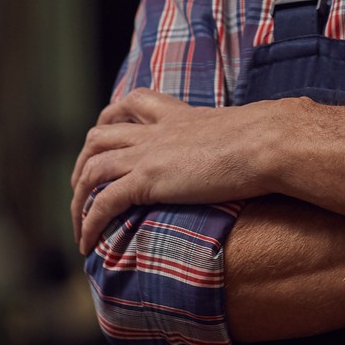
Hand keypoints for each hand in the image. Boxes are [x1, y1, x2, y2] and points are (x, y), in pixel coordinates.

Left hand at [70, 88, 278, 253]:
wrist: (265, 143)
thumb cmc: (266, 140)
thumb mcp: (242, 132)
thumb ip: (233, 138)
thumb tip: (256, 149)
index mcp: (178, 115)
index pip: (132, 102)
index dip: (112, 117)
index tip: (107, 135)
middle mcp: (156, 132)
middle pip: (99, 136)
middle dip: (82, 163)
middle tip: (82, 191)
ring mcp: (149, 154)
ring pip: (92, 170)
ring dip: (77, 199)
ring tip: (78, 226)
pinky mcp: (148, 180)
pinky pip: (104, 202)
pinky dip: (89, 223)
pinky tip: (87, 242)